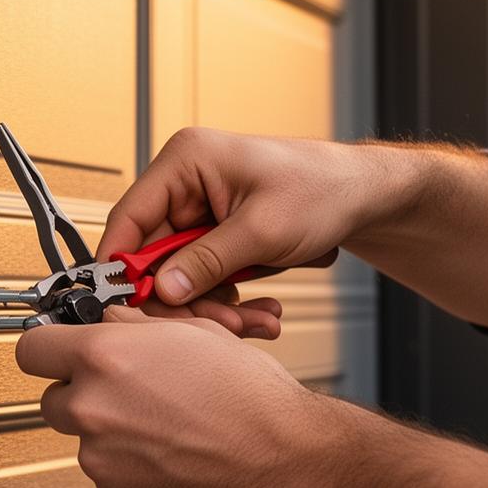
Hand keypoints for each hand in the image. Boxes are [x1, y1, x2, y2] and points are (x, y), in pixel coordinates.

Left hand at [14, 305, 349, 487]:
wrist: (283, 462)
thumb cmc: (251, 399)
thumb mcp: (195, 333)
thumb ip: (137, 327)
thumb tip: (113, 324)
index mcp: (105, 359)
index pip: (31, 349)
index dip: (50, 348)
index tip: (60, 352)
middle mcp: (93, 409)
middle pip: (53, 398)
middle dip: (83, 392)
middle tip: (126, 390)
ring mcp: (101, 460)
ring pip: (85, 438)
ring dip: (112, 431)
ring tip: (166, 425)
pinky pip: (108, 474)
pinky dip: (131, 465)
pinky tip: (172, 453)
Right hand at [100, 129, 390, 317]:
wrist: (364, 197)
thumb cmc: (322, 189)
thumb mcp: (263, 230)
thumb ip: (208, 261)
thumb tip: (163, 290)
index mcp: (186, 162)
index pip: (129, 218)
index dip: (123, 266)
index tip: (126, 307)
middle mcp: (186, 185)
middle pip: (155, 257)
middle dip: (188, 298)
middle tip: (222, 325)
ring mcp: (202, 212)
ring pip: (183, 275)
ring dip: (216, 306)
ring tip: (256, 321)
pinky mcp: (219, 237)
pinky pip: (207, 278)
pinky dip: (230, 300)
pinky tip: (261, 311)